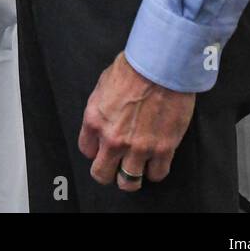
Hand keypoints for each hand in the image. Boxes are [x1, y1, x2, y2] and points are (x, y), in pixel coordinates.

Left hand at [78, 52, 195, 191]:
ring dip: (132, 176)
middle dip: (108, 172)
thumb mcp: (103, 86)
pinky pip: (157, 174)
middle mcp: (113, 139)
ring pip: (129, 183)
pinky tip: (156, 161)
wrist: (159, 67)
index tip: (103, 147)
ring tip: (137, 168)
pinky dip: (156, 171)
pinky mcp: (163, 149)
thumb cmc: (131, 70)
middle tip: (116, 166)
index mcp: (94, 121)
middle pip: (102, 174)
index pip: (86, 151)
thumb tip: (105, 119)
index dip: (95, 150)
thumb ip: (101, 109)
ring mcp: (138, 147)